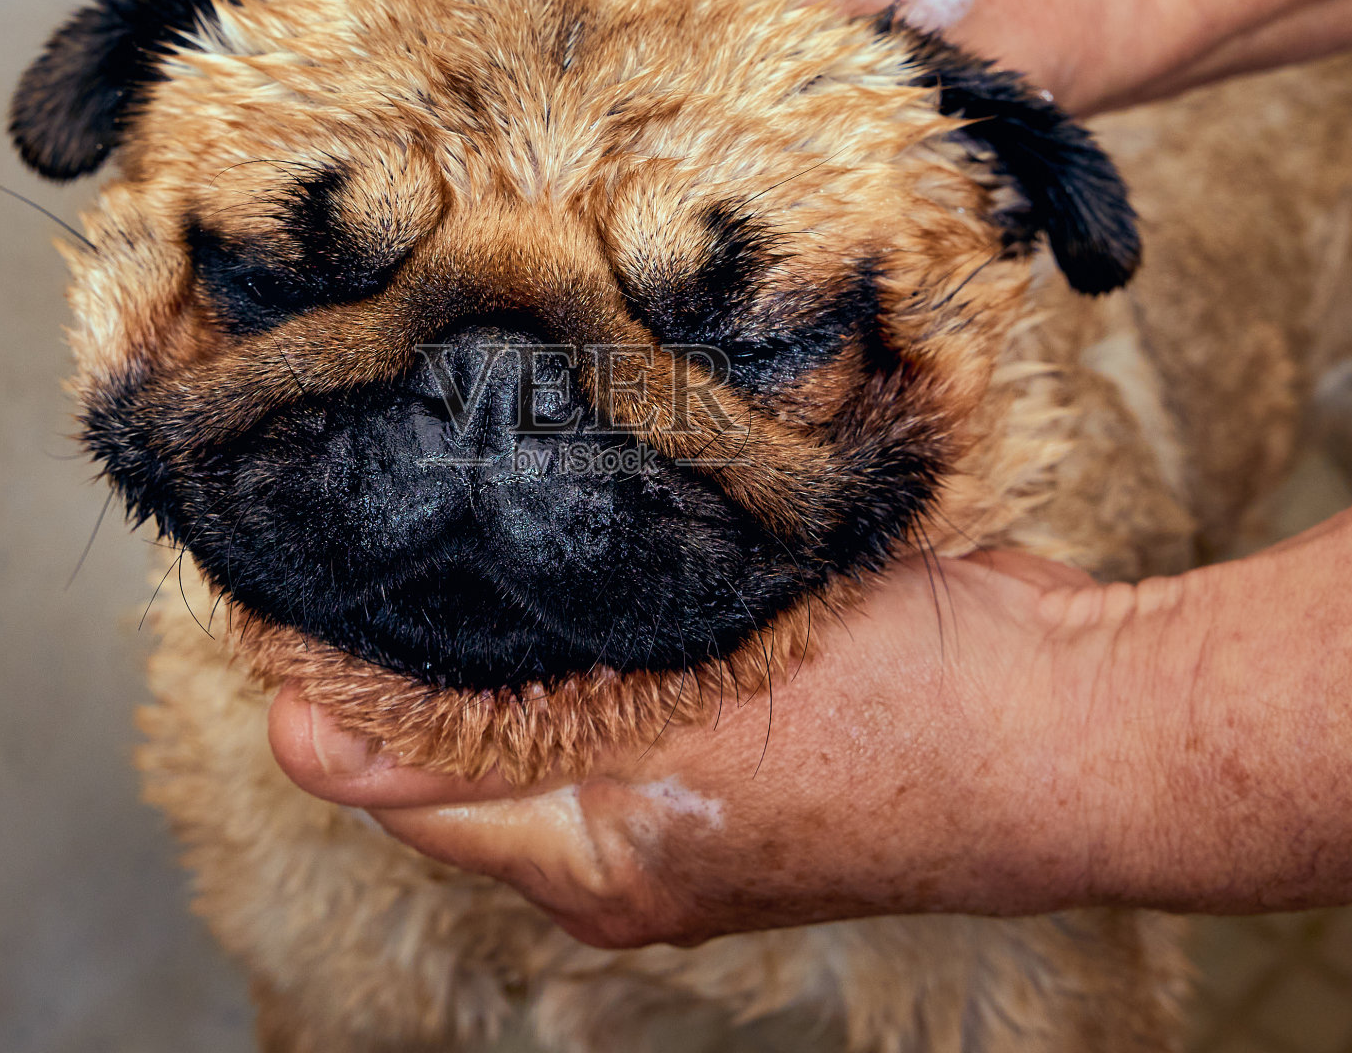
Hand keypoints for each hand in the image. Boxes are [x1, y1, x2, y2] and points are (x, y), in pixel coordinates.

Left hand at [269, 551, 1150, 947]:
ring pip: (543, 663)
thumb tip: (300, 744)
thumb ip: (483, 751)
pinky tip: (572, 499)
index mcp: (586, 862)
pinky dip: (591, 574)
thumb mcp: (671, 751)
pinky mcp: (734, 683)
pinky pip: (622, 625)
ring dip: (510, 590)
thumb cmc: (895, 743)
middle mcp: (619, 822)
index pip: (397, 778)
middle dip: (419, 627)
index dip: (337, 682)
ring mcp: (681, 750)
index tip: (292, 578)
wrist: (1060, 707)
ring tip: (462, 488)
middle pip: (464, 721)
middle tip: (374, 508)